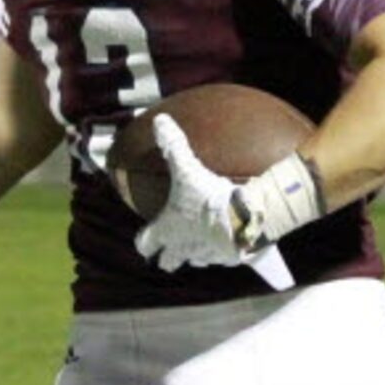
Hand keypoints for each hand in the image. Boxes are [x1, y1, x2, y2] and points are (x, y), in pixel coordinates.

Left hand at [132, 115, 247, 270]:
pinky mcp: (228, 258)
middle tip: (169, 252)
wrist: (240, 218)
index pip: (146, 244)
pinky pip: (223, 258)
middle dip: (168, 258)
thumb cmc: (207, 198)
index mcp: (168, 230)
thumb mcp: (187, 168)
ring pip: (196, 262)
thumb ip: (173, 146)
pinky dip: (224, 252)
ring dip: (196, 254)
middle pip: (169, 263)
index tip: (144, 240)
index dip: (143, 242)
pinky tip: (230, 241)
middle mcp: (184, 248)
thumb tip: (160, 121)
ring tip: (201, 243)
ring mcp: (207, 256)